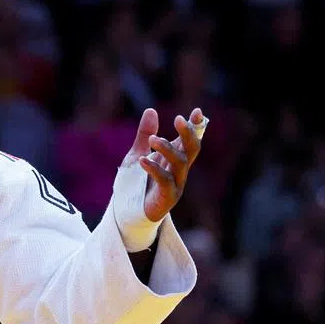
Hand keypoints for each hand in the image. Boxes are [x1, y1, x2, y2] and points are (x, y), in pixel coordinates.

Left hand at [122, 107, 203, 221]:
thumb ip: (144, 135)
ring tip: (153, 140)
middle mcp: (179, 171)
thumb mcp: (137, 154)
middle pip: (192, 149)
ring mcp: (176, 185)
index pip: (190, 140)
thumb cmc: (135, 185)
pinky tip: (143, 160)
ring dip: (168, 149)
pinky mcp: (167, 198)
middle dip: (188, 134)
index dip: (195, 127)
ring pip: (180, 164)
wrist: (127, 213)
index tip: (196, 111)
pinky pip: (165, 181)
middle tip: (178, 119)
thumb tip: (151, 110)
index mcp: (175, 160)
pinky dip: (155, 169)